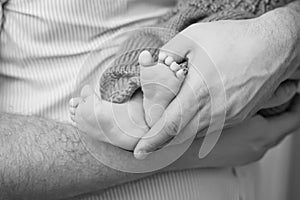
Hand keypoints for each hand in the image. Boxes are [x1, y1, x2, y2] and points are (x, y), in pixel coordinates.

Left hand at [134, 16, 299, 157]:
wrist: (274, 48)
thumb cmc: (234, 40)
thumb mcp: (193, 38)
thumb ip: (167, 54)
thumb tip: (152, 64)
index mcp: (198, 94)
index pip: (169, 126)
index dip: (152, 141)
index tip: (138, 152)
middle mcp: (214, 112)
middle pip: (180, 135)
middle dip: (162, 138)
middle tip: (149, 137)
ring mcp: (227, 117)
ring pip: (195, 133)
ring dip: (179, 132)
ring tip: (169, 121)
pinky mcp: (237, 116)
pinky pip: (210, 127)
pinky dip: (195, 126)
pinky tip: (192, 113)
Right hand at [166, 95, 299, 169]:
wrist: (180, 150)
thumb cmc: (202, 128)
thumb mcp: (235, 104)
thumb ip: (262, 94)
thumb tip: (283, 86)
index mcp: (263, 134)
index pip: (294, 119)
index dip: (297, 102)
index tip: (295, 91)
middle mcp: (259, 147)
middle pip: (282, 127)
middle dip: (283, 110)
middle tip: (276, 94)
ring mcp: (249, 154)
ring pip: (268, 134)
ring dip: (268, 120)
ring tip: (256, 105)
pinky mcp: (239, 157)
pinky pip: (255, 141)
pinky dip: (255, 129)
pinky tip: (240, 120)